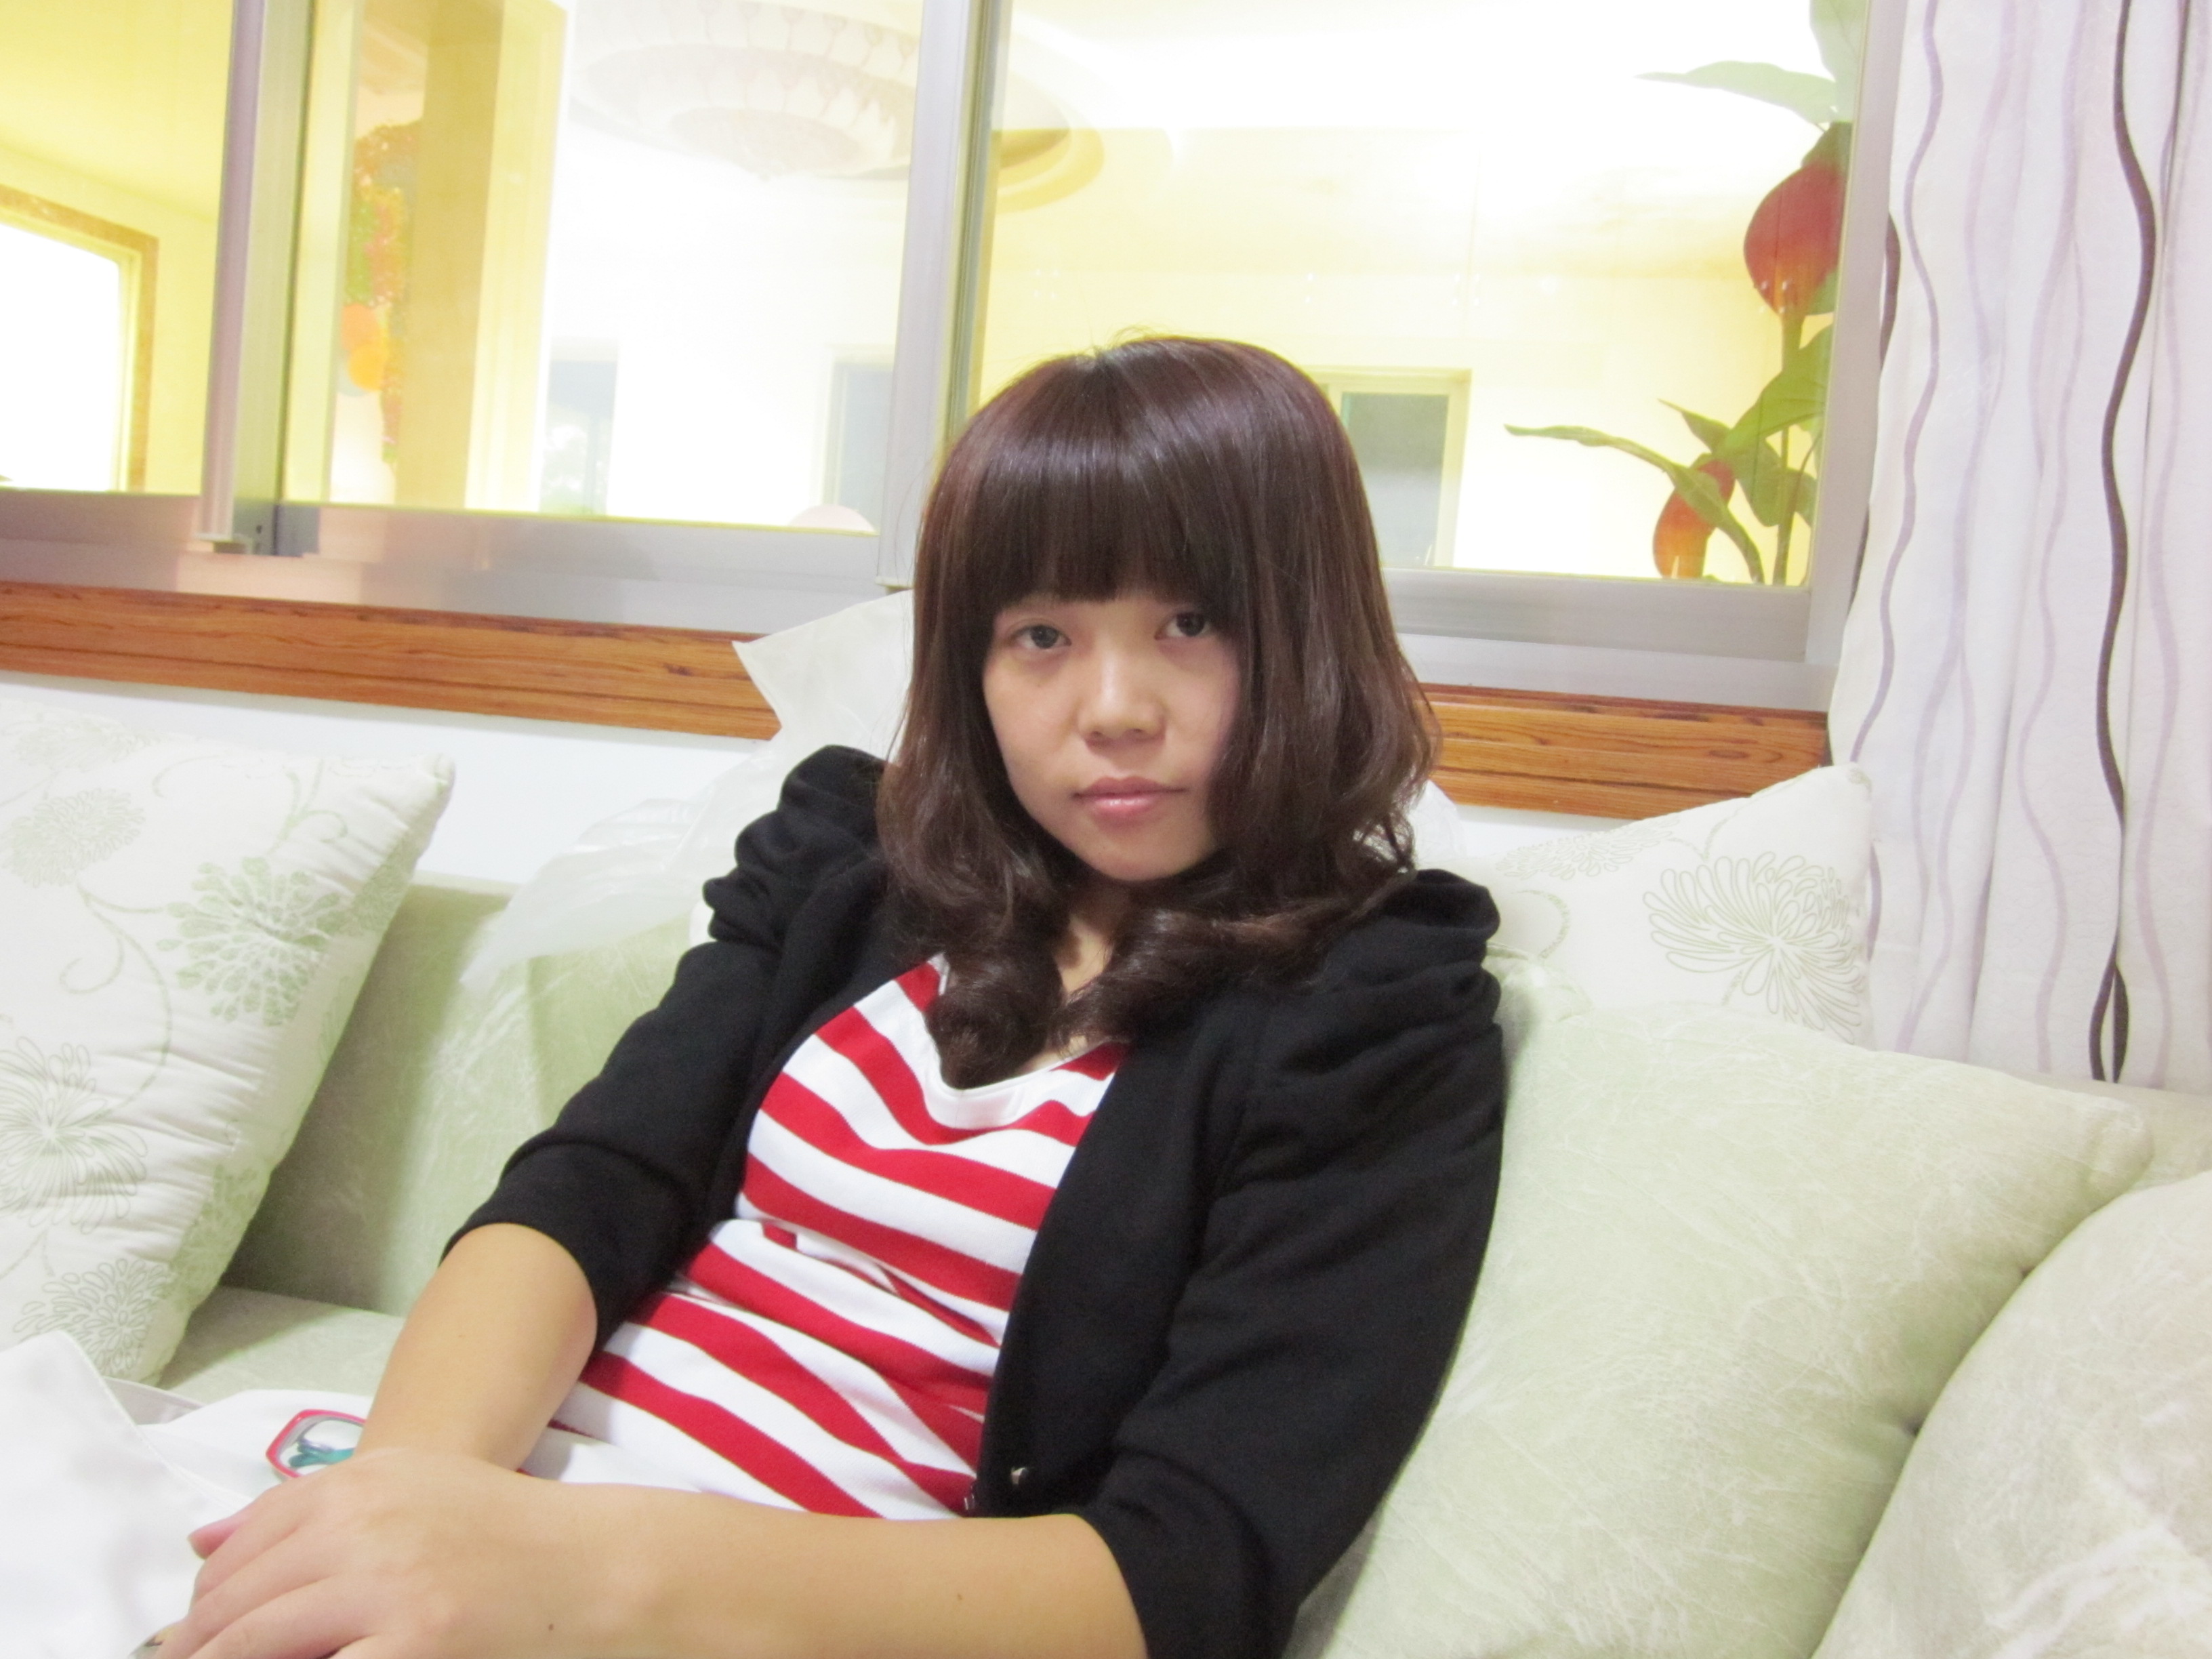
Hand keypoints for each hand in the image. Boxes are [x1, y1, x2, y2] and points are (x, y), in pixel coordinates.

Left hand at [160, 1447, 620, 1658]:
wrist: (594, 1568)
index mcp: (361, 1482)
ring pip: (255, 1644)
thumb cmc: (503, 1534)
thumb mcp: (409, 1487)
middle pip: (235, 1601)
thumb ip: (308, 1506)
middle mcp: (364, 1526)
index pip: (238, 1548)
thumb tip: (199, 1541)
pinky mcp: (413, 1647)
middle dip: (199, 1647)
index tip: (196, 1637)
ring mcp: (386, 1589)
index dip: (203, 1605)